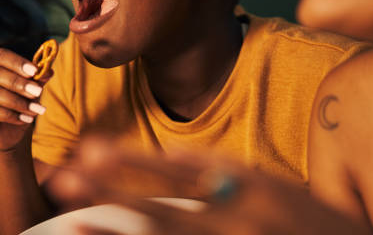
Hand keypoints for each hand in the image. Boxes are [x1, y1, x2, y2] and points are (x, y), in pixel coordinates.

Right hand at [0, 48, 51, 151]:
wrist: (10, 131)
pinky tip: (24, 119)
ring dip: (17, 101)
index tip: (35, 71)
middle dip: (19, 83)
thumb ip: (38, 78)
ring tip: (35, 110)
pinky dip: (9, 115)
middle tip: (38, 92)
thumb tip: (48, 70)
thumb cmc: (19, 103)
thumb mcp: (31, 89)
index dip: (17, 62)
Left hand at [49, 138, 372, 234]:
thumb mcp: (274, 184)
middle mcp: (235, 225)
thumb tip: (174, 154)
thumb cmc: (309, 222)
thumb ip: (223, 169)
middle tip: (64, 176)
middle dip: (111, 192)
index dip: (134, 161)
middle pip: (162, 209)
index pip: (181, 172)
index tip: (92, 148)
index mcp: (249, 192)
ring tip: (73, 223)